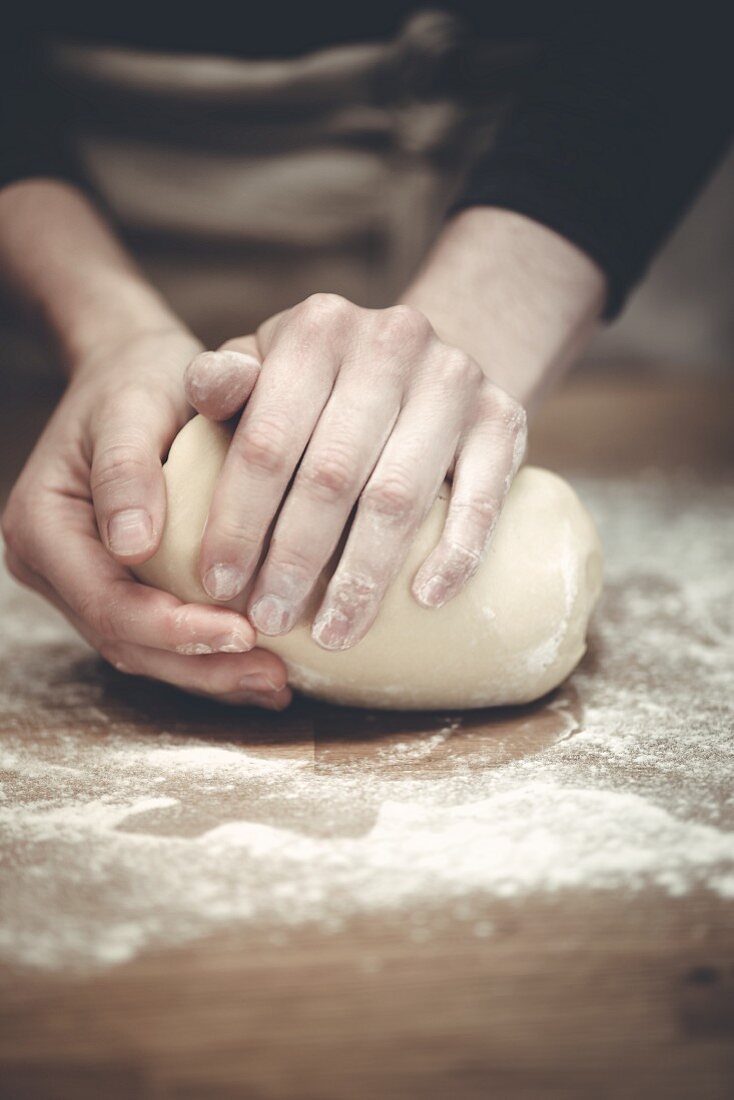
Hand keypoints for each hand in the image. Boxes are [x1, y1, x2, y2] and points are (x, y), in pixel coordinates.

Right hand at [2, 327, 290, 708]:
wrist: (131, 368)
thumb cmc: (137, 379)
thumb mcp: (131, 406)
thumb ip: (126, 469)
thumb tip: (131, 545)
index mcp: (43, 525)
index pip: (108, 603)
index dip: (174, 630)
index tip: (242, 633)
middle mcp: (52, 564)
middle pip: (124, 641)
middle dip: (201, 667)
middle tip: (273, 679)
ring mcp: (81, 581)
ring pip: (142, 649)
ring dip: (208, 672)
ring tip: (275, 683)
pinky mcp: (115, 584)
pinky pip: (156, 633)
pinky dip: (205, 652)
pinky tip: (257, 663)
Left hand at [184, 295, 527, 650]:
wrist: (422, 362)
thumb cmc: (322, 384)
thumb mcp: (265, 368)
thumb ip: (225, 383)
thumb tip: (208, 389)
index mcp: (318, 327)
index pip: (268, 439)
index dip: (239, 520)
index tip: (218, 586)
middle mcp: (390, 339)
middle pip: (332, 473)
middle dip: (295, 558)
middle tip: (271, 619)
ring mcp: (455, 378)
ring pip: (400, 495)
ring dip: (364, 576)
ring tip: (335, 632)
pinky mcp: (506, 417)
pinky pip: (483, 497)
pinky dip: (455, 553)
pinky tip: (424, 599)